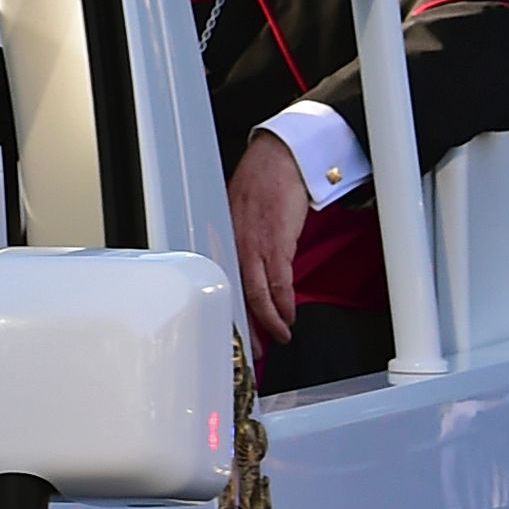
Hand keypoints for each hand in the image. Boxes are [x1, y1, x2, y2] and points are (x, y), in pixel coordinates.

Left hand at [226, 136, 310, 344]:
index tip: (232, 329)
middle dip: (246, 325)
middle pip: (236, 293)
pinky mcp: (277, 242)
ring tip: (276, 338)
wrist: (281, 159)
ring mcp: (254, 244)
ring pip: (257, 293)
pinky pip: (279, 282)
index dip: (227, 309)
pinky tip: (287, 317)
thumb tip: (244, 265)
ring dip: (269, 320)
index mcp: (222, 236)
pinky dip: (283, 304)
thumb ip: (239, 239)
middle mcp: (233, 242)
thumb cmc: (261, 183)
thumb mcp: (238, 213)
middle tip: (253, 349)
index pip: (221, 280)